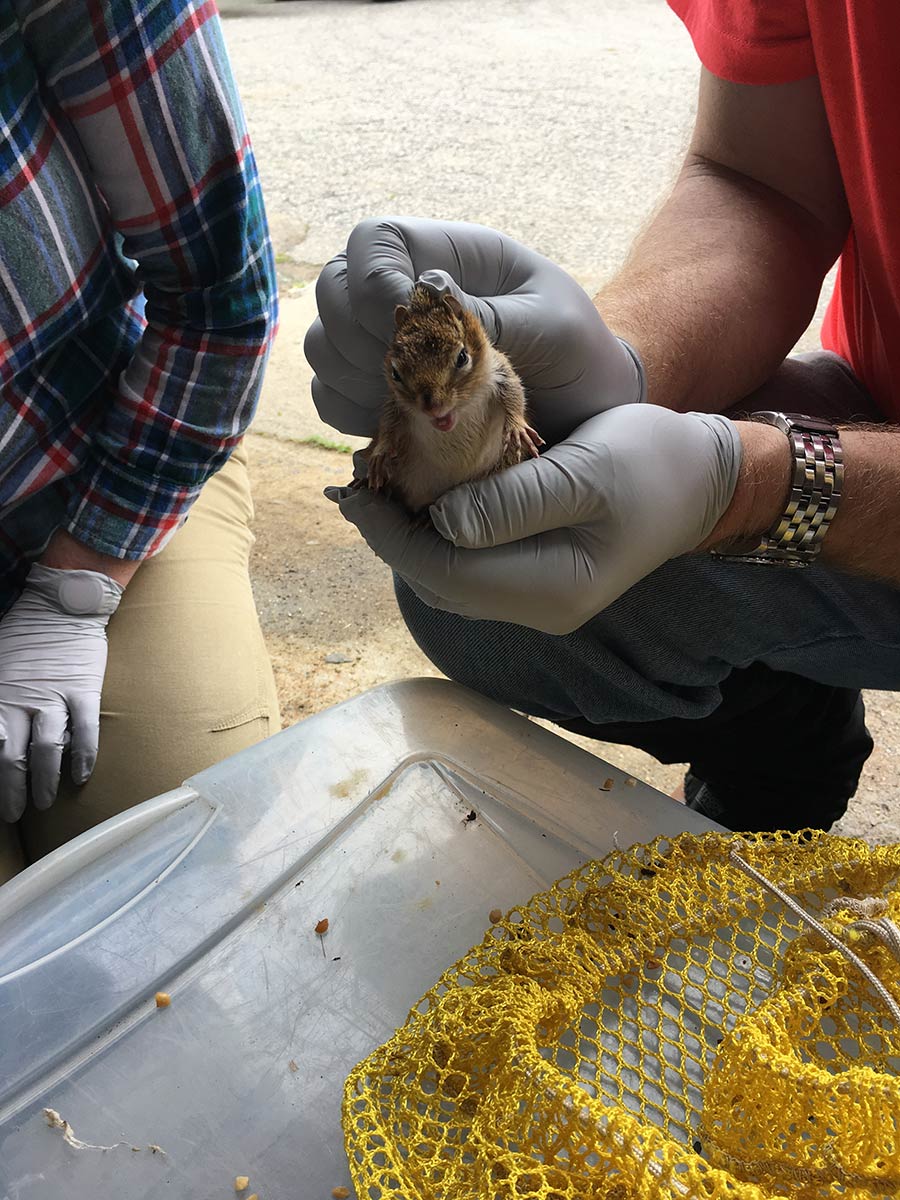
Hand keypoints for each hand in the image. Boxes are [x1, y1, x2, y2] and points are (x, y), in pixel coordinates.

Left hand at [0, 566, 122, 820]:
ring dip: (44, 780)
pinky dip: (84, 756)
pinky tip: (81, 776)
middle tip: (15, 812)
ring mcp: (55, 695)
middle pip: (12, 756)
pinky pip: (85, 729)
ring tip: (43, 803)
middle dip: (12, 789)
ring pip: (47, 748)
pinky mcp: (83, 689)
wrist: (60, 606)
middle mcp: (22, 700)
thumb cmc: (23, 637)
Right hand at [304, 217, 644, 444]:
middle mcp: (406, 294)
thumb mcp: (555, 325)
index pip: (375, 240)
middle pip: (332, 289)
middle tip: (410, 375)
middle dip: (355, 334)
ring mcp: (386, 345)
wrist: (585, 410)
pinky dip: (348, 412)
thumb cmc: (579, 353)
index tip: (407, 325)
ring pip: (322, 345)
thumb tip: (431, 288)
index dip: (373, 278)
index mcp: (449, 256)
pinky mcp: (382, 394)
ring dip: (349, 376)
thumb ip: (495, 312)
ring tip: (410, 404)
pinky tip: (397, 423)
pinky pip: (329, 396)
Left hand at [325, 406, 741, 634]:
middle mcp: (538, 608)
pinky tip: (423, 497)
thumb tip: (439, 521)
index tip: (356, 489)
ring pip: (449, 578)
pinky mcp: (535, 580)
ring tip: (380, 485)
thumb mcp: (587, 471)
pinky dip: (437, 535)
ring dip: (409, 536)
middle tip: (359, 480)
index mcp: (553, 588)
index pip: (446, 572)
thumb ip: (514, 501)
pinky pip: (468, 566)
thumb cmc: (652, 464)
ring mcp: (537, 600)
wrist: (701, 480)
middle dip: (391, 535)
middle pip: (440, 582)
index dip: (392, 535)